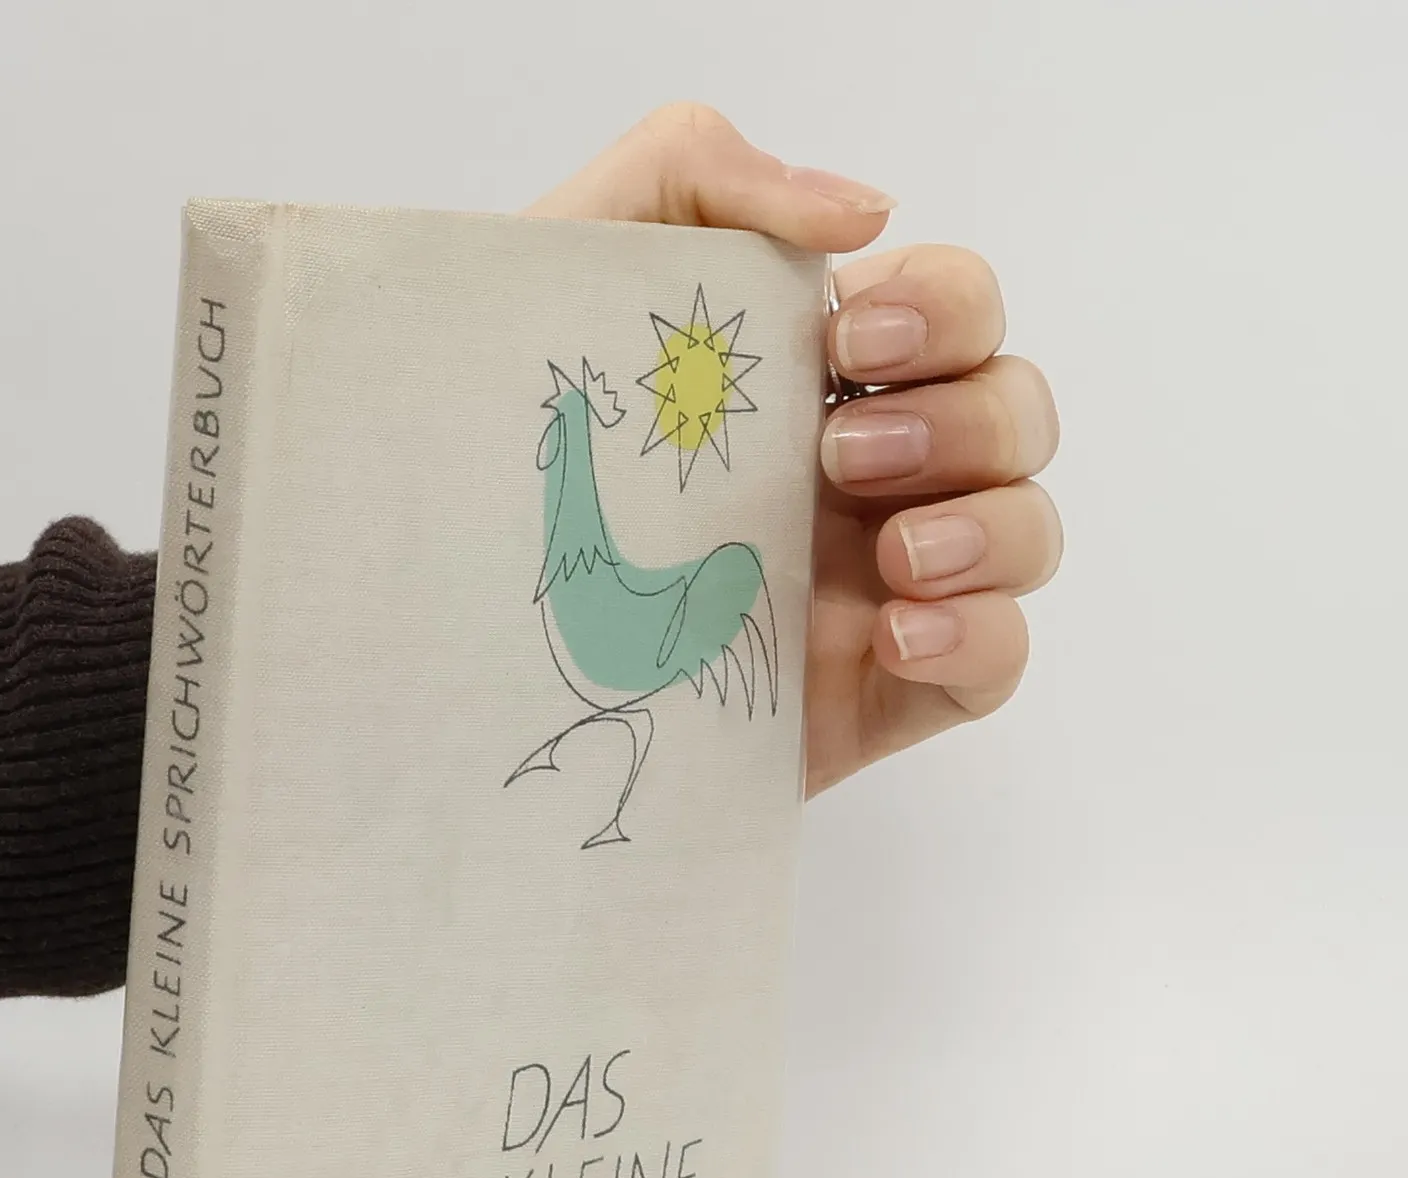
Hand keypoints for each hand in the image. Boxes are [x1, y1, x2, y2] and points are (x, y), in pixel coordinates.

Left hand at [528, 104, 1061, 795]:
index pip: (954, 309)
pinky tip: (899, 635)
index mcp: (812, 378)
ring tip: (892, 557)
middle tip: (838, 460)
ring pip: (1029, 531)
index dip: (941, 310)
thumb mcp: (568, 274)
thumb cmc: (498, 456)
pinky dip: (980, 636)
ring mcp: (875, 585)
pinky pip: (998, 660)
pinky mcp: (872, 693)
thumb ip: (692, 177)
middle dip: (963, 419)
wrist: (458, 643)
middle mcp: (862, 473)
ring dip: (992, 527)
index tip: (842, 346)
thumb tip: (863, 212)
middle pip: (1013, 411)